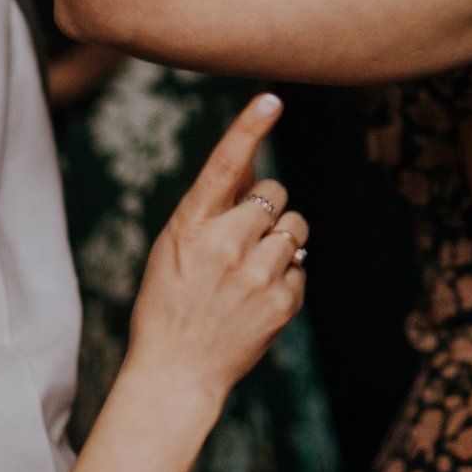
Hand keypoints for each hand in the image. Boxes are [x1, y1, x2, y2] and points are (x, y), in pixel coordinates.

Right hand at [125, 92, 307, 409]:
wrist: (177, 372)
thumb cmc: (170, 301)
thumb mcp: (175, 245)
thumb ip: (213, 203)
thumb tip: (251, 159)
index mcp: (191, 225)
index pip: (224, 166)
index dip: (248, 129)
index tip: (271, 99)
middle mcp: (226, 245)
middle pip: (274, 194)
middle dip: (267, 207)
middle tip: (244, 237)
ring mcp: (258, 275)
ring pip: (296, 227)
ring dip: (281, 239)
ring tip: (251, 270)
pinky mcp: (284, 301)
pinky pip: (302, 265)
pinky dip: (286, 276)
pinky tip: (257, 298)